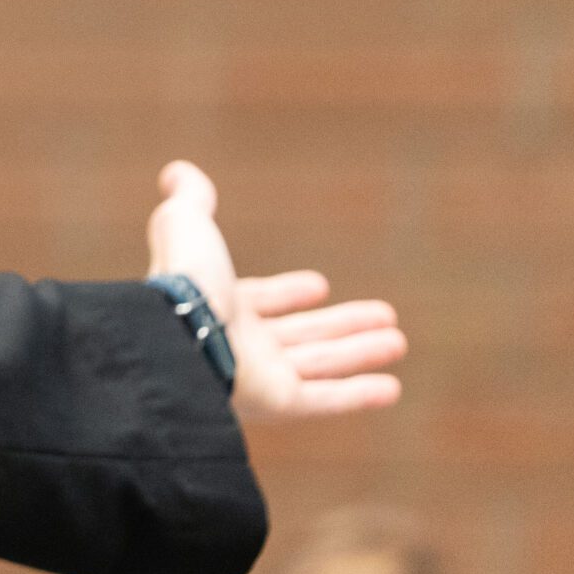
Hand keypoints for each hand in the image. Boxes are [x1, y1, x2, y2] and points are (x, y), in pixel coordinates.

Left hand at [146, 160, 405, 422]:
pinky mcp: (277, 402)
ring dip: (359, 353)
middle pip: (301, 335)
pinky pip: (325, 401)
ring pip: (320, 365)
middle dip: (341, 325)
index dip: (287, 294)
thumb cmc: (184, 278)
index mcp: (219, 303)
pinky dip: (359, 395)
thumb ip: (189, 198)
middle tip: (386, 316)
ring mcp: (260, 376)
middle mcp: (239, 343)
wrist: (180, 331)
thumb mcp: (187, 223)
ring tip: (397, 341)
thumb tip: (176, 171)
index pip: (260, 301)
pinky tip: (392, 388)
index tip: (319, 285)